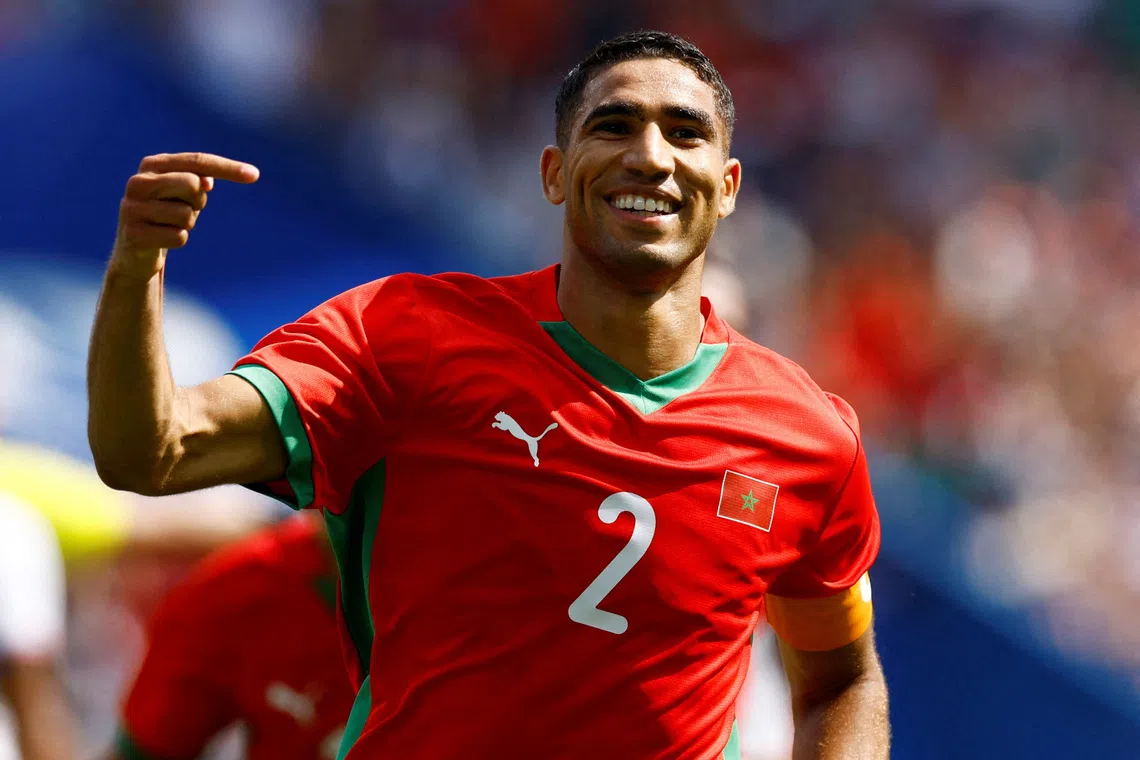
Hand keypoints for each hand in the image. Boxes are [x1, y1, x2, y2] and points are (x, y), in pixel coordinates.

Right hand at [112, 152, 259, 277]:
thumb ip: (199, 178)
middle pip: (193, 184)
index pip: (197, 161)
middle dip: (198, 201)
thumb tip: (206, 182)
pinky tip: (162, 239)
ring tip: (169, 224)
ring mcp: (132, 207)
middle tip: (186, 209)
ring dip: (187, 224)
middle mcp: (138, 182)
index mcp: (152, 164)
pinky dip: (179, 240)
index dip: (227, 168)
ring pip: (187, 215)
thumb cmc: (167, 212)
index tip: (255, 175)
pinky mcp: (133, 234)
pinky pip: (179, 237)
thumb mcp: (185, 192)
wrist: (136, 248)